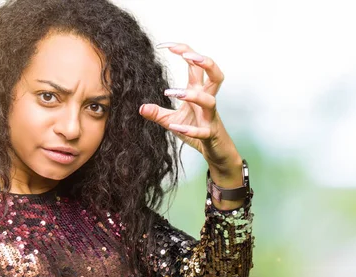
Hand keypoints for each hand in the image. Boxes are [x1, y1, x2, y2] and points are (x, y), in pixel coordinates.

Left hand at [138, 42, 240, 169]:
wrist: (214, 152)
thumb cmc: (196, 131)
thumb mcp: (172, 121)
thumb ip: (157, 113)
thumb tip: (140, 107)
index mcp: (198, 92)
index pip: (195, 66)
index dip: (184, 51)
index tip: (164, 45)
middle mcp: (207, 101)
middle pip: (215, 75)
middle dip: (205, 62)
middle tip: (187, 55)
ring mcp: (210, 117)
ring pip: (209, 101)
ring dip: (191, 96)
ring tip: (170, 92)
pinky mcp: (210, 134)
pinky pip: (203, 131)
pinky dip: (190, 130)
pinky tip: (175, 128)